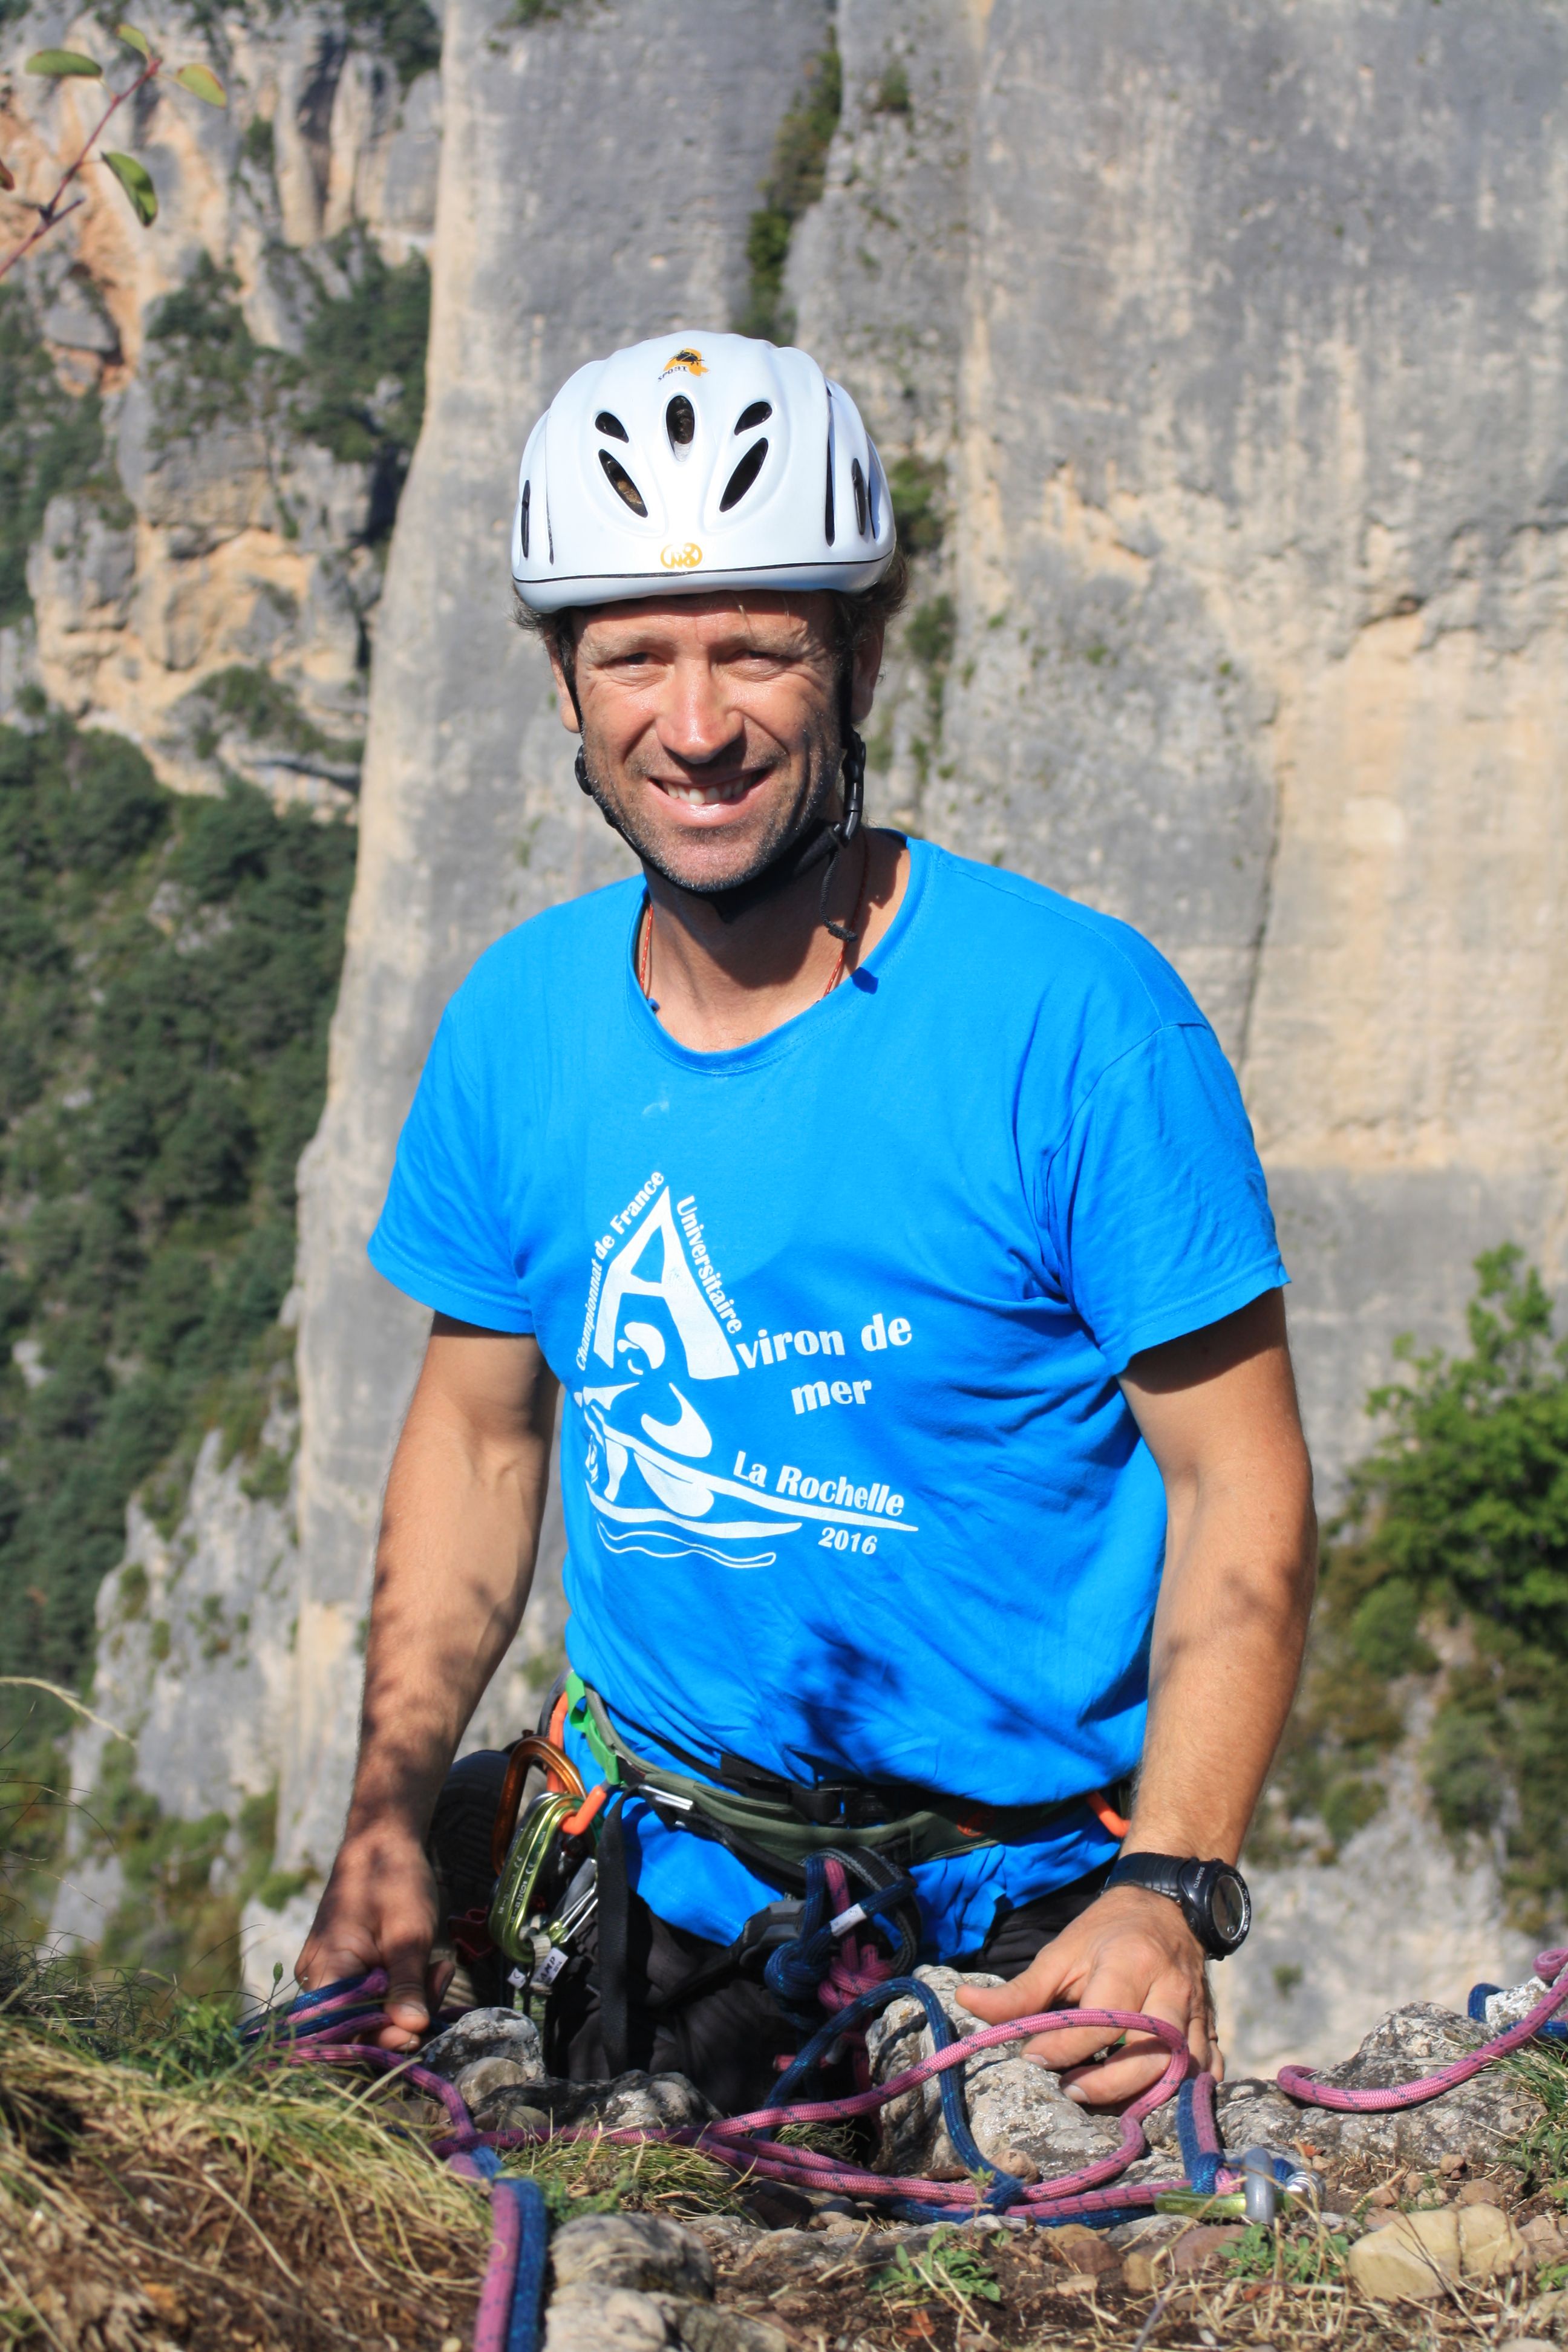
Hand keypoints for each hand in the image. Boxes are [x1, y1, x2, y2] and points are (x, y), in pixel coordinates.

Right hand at [294, 1820, 449, 2050]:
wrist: (381, 1841)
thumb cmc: (391, 1879)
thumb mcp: (409, 1933)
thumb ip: (408, 1983)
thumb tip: (413, 2029)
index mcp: (326, 1969)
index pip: (340, 2031)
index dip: (378, 2040)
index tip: (417, 2030)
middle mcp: (320, 1980)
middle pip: (358, 2026)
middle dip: (405, 2016)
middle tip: (441, 1981)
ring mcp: (334, 1976)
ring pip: (372, 2012)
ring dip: (412, 2000)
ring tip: (441, 1969)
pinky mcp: (350, 1972)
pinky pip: (375, 1995)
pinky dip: (405, 1988)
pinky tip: (431, 1968)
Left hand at [955, 1884, 1218, 2106]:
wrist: (1167, 1905)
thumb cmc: (1105, 1931)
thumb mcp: (1061, 1952)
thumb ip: (1020, 1989)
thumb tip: (964, 2003)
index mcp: (1128, 1964)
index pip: (1101, 2021)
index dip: (1063, 2048)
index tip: (1032, 2057)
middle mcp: (1169, 1988)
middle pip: (1150, 2054)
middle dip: (1108, 2085)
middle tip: (1070, 2088)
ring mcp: (1196, 2010)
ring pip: (1182, 2068)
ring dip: (1145, 2094)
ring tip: (1105, 2097)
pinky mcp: (1211, 2025)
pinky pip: (1208, 2069)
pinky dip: (1185, 2090)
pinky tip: (1154, 2097)